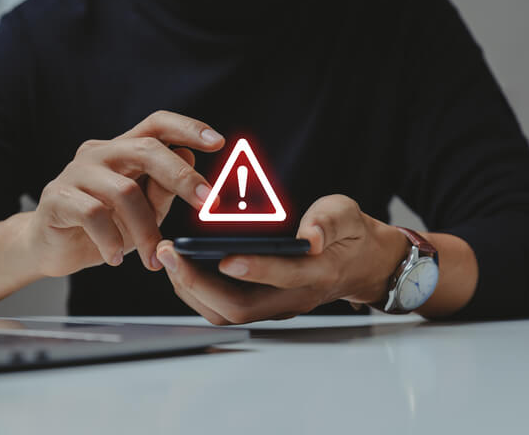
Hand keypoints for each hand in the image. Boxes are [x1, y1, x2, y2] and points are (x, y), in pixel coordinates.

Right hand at [23, 111, 223, 277]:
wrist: (52, 247)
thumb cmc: (104, 226)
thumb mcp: (144, 211)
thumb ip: (163, 189)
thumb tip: (189, 157)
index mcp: (124, 150)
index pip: (157, 124)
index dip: (188, 127)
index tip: (218, 142)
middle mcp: (100, 153)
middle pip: (146, 149)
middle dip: (182, 176)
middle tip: (207, 203)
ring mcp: (76, 172)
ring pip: (124, 191)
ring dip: (145, 230)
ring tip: (152, 259)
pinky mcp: (57, 197)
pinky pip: (92, 214)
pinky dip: (110, 240)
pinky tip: (115, 257)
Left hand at [156, 194, 410, 324]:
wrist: (361, 263)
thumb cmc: (350, 234)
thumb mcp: (347, 215)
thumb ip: (328, 221)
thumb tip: (311, 237)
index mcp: (318, 273)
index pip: (284, 278)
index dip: (255, 269)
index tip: (224, 257)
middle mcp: (293, 298)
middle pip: (241, 307)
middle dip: (199, 284)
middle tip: (170, 253)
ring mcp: (276, 306)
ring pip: (226, 313)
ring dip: (191, 290)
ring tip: (168, 258)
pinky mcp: (263, 305)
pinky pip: (224, 308)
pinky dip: (197, 291)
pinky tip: (181, 267)